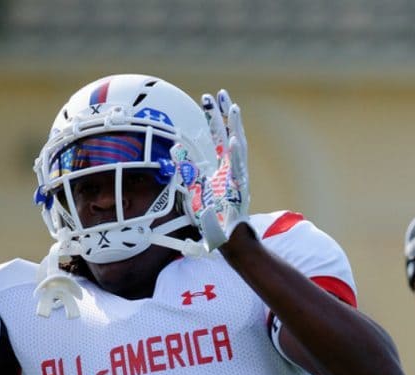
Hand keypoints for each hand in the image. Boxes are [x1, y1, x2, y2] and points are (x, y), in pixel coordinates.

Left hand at [183, 89, 250, 251]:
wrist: (226, 240)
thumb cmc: (211, 219)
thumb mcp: (194, 190)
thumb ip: (186, 169)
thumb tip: (174, 149)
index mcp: (222, 168)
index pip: (216, 136)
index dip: (212, 118)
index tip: (206, 99)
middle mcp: (231, 169)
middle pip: (228, 135)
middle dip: (223, 115)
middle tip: (219, 93)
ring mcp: (237, 178)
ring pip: (237, 147)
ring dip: (234, 128)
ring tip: (232, 108)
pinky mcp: (239, 190)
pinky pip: (237, 169)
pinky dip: (234, 155)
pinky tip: (231, 140)